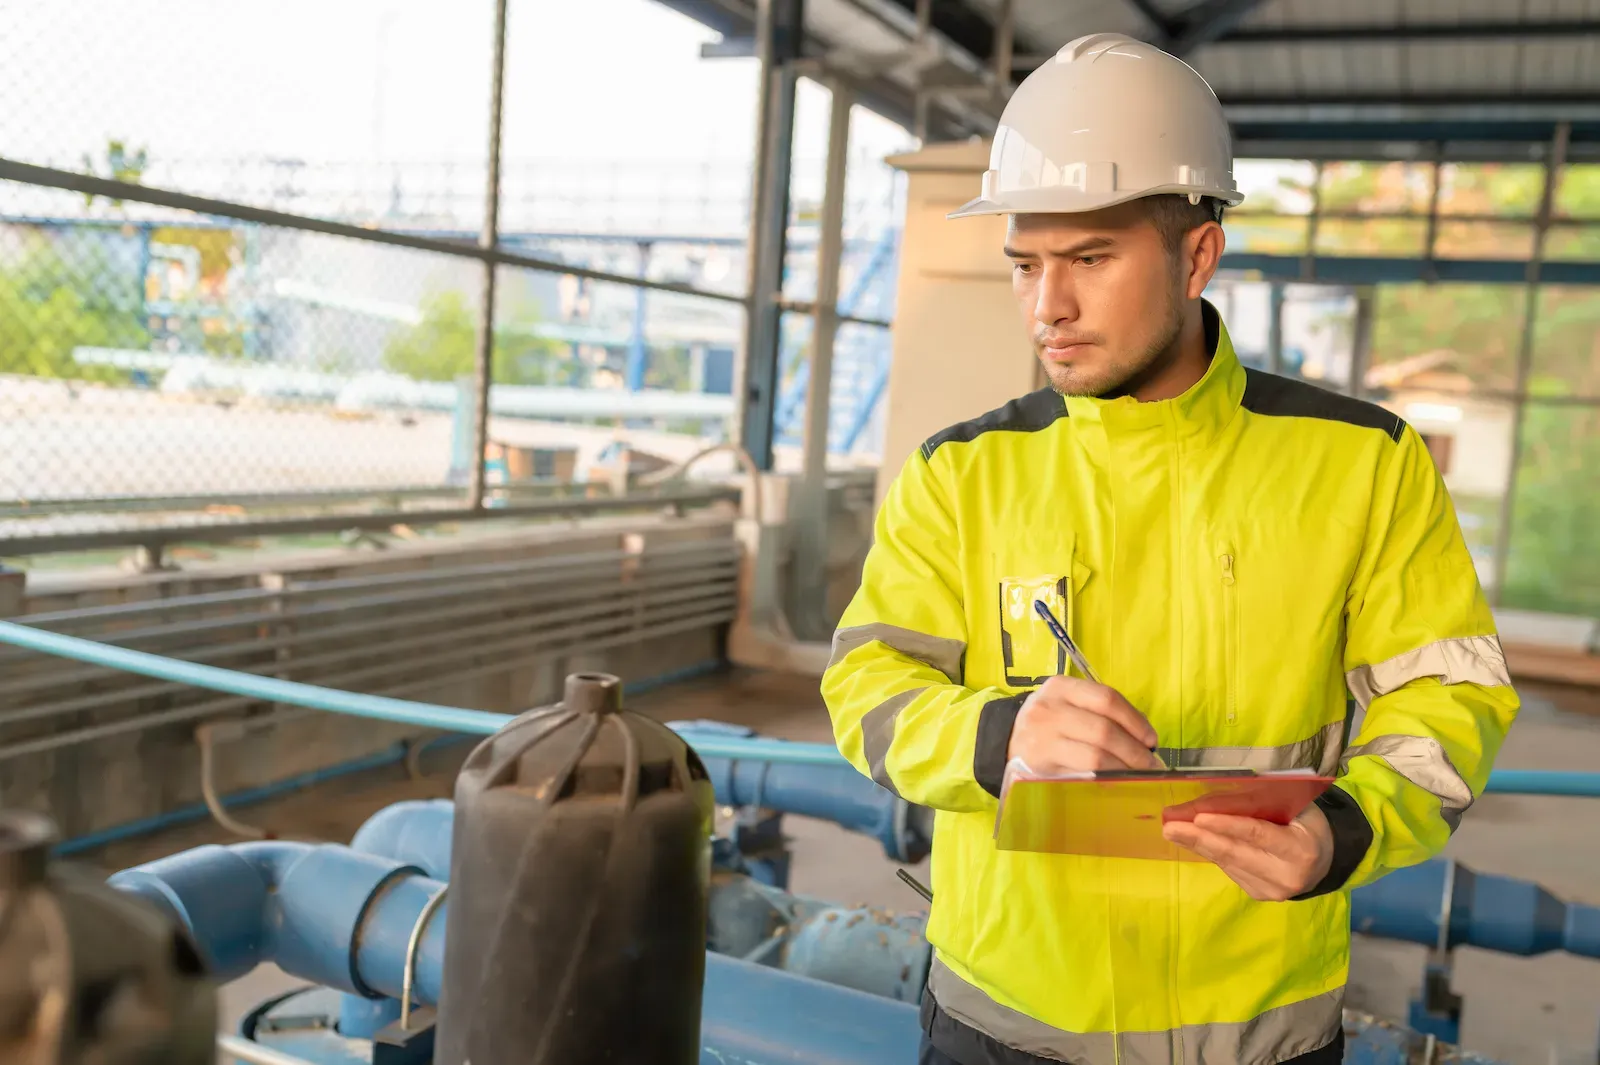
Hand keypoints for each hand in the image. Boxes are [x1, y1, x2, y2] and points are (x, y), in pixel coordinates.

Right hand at [1006, 675, 1162, 772]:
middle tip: (1151, 764)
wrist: (1004, 740)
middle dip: (1135, 750)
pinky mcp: (1042, 762)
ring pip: (1096, 753)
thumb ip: (1098, 713)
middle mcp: (1050, 708)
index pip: (1107, 699)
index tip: (1151, 739)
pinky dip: (1106, 777)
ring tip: (1140, 774)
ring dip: (1125, 767)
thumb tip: (1144, 739)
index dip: (1135, 720)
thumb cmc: (1047, 723)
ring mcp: (1043, 736)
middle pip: (1104, 729)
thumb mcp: (1065, 704)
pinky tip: (1117, 780)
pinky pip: (1083, 771)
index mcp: (1061, 687)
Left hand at [1161, 805, 1333, 901]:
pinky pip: (1229, 869)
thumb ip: (1263, 803)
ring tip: (1173, 830)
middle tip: (1170, 827)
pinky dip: (1210, 853)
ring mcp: (1271, 890)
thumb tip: (1216, 796)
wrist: (1324, 860)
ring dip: (1197, 845)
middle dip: (1199, 838)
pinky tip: (1193, 841)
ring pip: (1227, 863)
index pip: (1258, 834)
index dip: (1227, 825)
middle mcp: (1286, 875)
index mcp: (1300, 849)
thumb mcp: (1296, 809)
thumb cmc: (1306, 824)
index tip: (1198, 816)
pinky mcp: (1258, 894)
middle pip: (1235, 853)